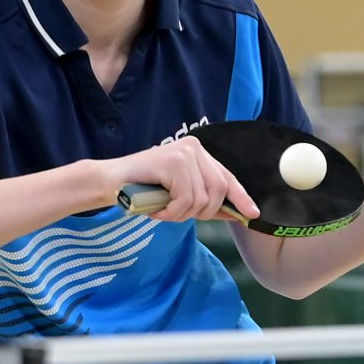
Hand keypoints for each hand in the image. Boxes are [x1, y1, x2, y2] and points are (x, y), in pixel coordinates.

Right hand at [102, 138, 258, 224]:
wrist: (111, 183)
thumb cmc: (144, 190)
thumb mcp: (180, 195)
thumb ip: (205, 201)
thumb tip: (236, 213)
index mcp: (199, 153)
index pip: (227, 177)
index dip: (240, 197)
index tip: (252, 214)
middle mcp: (195, 148)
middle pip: (218, 191)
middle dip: (202, 212)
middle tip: (177, 215)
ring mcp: (184, 152)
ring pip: (200, 199)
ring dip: (180, 214)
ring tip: (162, 211)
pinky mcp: (173, 161)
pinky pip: (185, 198)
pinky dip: (171, 212)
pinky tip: (156, 209)